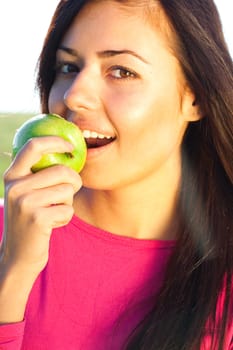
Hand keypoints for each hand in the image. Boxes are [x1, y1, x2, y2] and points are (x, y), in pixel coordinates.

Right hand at [1, 136, 81, 273]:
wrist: (18, 256)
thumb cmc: (30, 219)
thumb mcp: (25, 194)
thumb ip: (37, 174)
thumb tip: (66, 152)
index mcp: (12, 176)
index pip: (33, 147)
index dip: (55, 141)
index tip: (71, 147)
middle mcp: (15, 187)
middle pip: (60, 171)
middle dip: (74, 181)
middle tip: (72, 190)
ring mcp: (25, 203)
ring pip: (67, 190)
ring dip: (68, 202)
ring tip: (55, 211)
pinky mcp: (37, 218)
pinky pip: (68, 210)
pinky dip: (66, 217)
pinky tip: (53, 224)